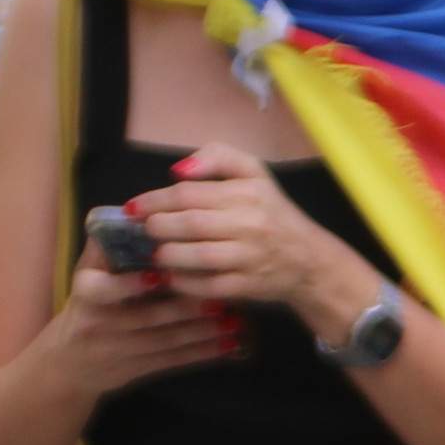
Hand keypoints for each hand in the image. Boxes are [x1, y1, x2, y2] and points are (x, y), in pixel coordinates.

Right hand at [55, 235, 243, 392]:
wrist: (71, 363)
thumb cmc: (87, 307)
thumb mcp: (86, 275)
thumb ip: (104, 249)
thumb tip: (129, 214)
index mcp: (86, 296)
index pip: (104, 291)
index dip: (130, 285)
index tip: (158, 276)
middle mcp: (101, 325)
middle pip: (146, 319)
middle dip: (184, 310)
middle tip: (218, 298)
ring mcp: (121, 350)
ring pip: (166, 342)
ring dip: (202, 332)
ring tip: (234, 320)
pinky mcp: (139, 369)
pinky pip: (174, 361)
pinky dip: (203, 353)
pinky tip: (231, 344)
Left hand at [138, 148, 376, 337]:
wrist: (309, 260)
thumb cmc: (272, 213)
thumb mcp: (253, 173)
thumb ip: (216, 158)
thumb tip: (178, 170)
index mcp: (246, 194)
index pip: (188, 195)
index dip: (154, 201)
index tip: (134, 208)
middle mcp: (249, 225)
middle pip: (189, 224)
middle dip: (158, 228)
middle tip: (146, 230)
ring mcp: (250, 258)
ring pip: (197, 257)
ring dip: (168, 256)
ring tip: (157, 253)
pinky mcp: (249, 286)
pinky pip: (209, 286)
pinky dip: (185, 283)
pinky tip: (173, 276)